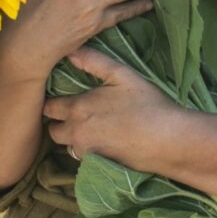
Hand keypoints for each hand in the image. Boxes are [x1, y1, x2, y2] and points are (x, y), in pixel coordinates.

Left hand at [44, 46, 180, 168]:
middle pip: (53, 130)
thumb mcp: (121, 74)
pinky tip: (103, 140)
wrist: (167, 140)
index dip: (53, 100)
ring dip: (72, 137)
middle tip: (75, 111)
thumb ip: (92, 61)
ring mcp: (85, 153)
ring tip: (91, 125)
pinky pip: (81, 158)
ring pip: (67, 145)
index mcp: (77, 108)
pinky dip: (86, 149)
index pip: (49, 107)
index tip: (62, 95)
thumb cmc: (146, 103)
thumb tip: (69, 50)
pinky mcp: (97, 167)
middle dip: (59, 121)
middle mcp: (75, 133)